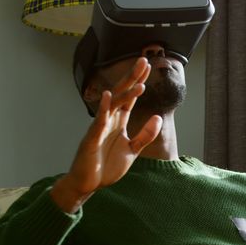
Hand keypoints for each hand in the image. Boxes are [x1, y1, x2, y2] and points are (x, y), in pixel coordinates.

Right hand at [51, 58, 162, 212]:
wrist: (87, 183)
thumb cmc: (106, 166)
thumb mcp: (132, 151)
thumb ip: (145, 135)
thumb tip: (158, 117)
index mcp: (118, 122)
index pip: (130, 98)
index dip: (138, 82)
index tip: (148, 67)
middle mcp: (108, 120)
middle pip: (122, 94)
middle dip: (132, 78)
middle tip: (143, 61)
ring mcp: (99, 128)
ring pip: (113, 106)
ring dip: (126, 94)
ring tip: (140, 84)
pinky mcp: (91, 139)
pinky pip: (98, 121)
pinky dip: (103, 109)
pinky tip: (109, 96)